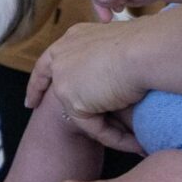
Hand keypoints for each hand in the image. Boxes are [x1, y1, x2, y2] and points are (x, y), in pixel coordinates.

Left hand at [25, 19, 153, 149]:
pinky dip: (115, 137)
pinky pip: (93, 127)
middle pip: (48, 79)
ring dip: (102, 124)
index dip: (40, 76)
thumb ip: (111, 60)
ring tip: (117, 134)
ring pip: (79, 109)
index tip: (32, 91)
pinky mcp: (72, 100)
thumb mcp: (122, 48)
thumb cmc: (149, 46)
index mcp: (75, 37)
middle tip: (32, 107)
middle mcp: (63, 54)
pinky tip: (133, 143)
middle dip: (37, 93)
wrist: (147, 51)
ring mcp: (64, 77)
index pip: (51, 58)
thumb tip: (119, 78)